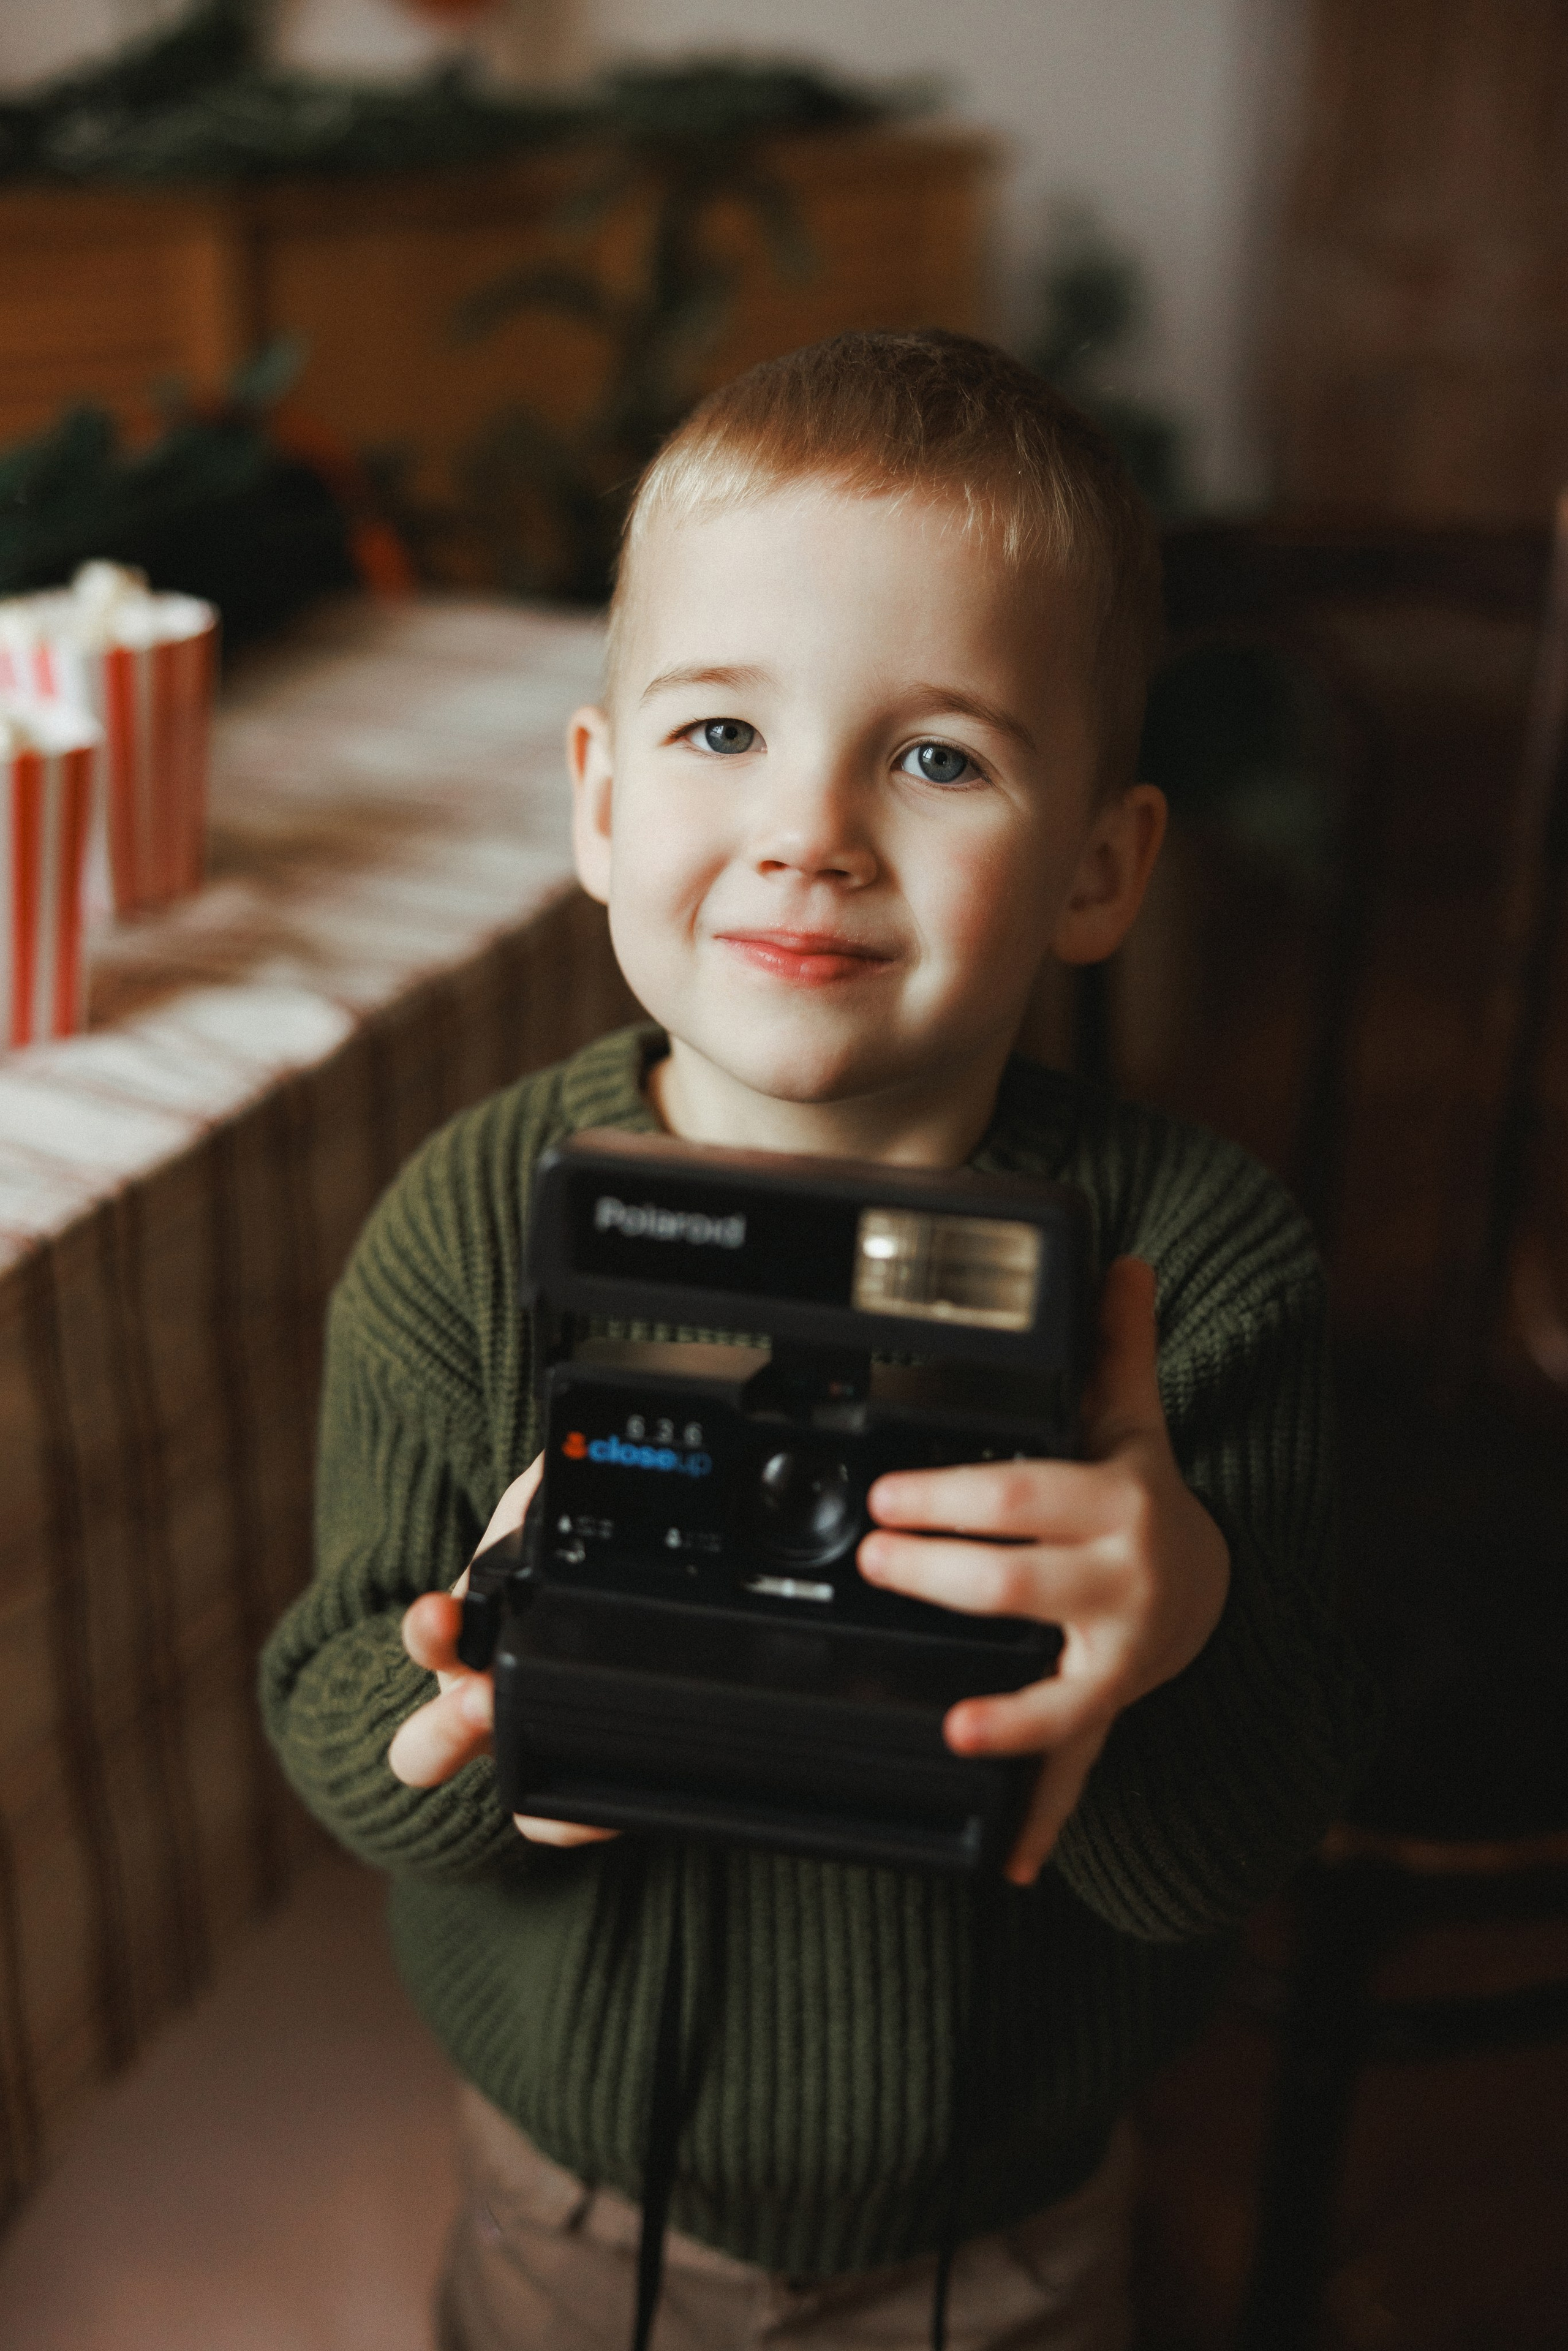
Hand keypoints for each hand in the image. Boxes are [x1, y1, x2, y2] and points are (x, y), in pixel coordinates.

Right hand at [386, 1455, 617, 1850]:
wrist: (526, 1663)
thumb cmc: (525, 1592)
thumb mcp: (533, 1533)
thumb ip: (539, 1498)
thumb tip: (557, 1461)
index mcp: (463, 1642)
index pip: (431, 1639)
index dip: (430, 1631)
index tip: (441, 1619)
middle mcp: (469, 1709)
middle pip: (426, 1748)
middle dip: (446, 1728)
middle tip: (479, 1704)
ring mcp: (506, 1759)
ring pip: (498, 1802)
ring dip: (521, 1794)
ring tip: (551, 1781)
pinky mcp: (549, 1794)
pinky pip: (552, 1825)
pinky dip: (574, 1820)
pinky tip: (610, 1808)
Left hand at [857, 1255, 1229, 1887]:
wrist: (1214, 1589)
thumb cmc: (1142, 1499)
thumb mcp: (1131, 1420)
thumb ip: (1114, 1345)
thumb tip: (1121, 1260)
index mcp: (1116, 1501)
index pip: (1026, 1497)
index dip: (955, 1498)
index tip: (889, 1497)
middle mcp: (1124, 1580)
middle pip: (1021, 1584)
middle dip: (942, 1577)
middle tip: (873, 1563)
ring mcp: (1119, 1654)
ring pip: (1051, 1683)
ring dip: (998, 1709)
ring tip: (942, 1712)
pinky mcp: (1109, 1708)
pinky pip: (1071, 1762)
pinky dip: (1040, 1811)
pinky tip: (1006, 1855)